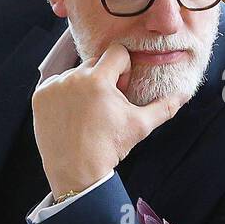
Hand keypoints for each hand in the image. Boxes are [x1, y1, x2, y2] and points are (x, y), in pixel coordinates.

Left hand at [30, 43, 189, 194]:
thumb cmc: (110, 148)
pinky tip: (70, 115)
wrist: (76, 172)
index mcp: (98, 80)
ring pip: (75, 74)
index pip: (117, 52)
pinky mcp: (39, 96)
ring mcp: (53, 87)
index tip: (121, 90)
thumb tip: (185, 93)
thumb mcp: (141, 126)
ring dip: (83, 87)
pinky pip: (56, 85)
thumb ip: (165, 106)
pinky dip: (64, 95)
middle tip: (105, 106)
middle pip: (95, 62)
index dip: (124, 69)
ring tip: (86, 114)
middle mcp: (73, 78)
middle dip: (104, 78)